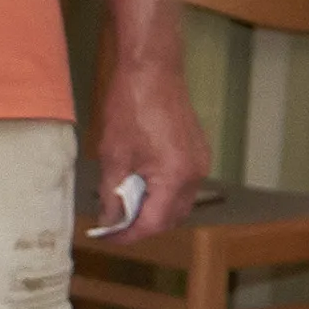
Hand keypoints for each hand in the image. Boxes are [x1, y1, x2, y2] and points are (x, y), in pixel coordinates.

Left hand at [89, 41, 211, 241]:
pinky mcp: (197, 151)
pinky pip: (182, 184)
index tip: (108, 237)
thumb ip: (112, 193)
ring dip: (153, 210)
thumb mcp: (113, 155)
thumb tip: (109, 219)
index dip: (129, 234)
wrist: (152, 71)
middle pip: (171, 217)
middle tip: (113, 226)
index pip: (155, 223)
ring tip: (122, 207)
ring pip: (178, 202)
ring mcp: (200, 162)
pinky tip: (138, 186)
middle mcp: (196, 174)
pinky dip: (162, 192)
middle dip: (142, 226)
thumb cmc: (131, 108)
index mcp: (176, 177)